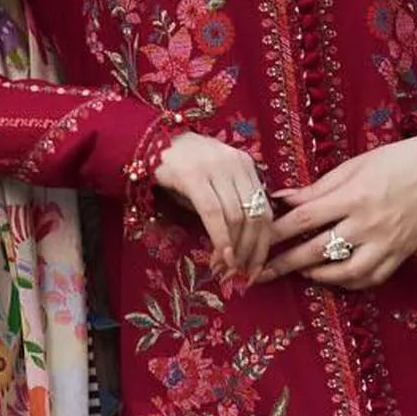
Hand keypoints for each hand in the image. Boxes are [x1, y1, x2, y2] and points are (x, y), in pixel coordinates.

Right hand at [153, 131, 272, 279]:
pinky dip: (220, 238)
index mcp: (246, 165)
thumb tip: (240, 248)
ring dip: (233, 250)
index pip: (266, 211)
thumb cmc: (183, 167)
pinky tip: (219, 255)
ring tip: (224, 268)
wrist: (151, 141)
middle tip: (239, 274)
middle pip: (255, 217)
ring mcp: (215, 167)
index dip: (263, 245)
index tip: (255, 269)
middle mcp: (236, 164)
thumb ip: (230, 205)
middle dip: (250, 252)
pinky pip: (214, 213)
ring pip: (237, 217)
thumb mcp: (214, 182)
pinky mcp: (193, 175)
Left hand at [255, 135, 416, 289]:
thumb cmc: (395, 161)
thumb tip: (282, 198)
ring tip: (301, 272)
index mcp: (353, 196)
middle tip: (260, 272)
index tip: (256, 240)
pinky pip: (371, 279)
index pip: (304, 218)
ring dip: (317, 276)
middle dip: (284, 263)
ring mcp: (386, 243)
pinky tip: (333, 277)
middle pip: (316, 250)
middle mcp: (368, 224)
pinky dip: (348, 282)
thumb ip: (318, 187)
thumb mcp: (354, 166)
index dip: (276, 232)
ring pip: (344, 272)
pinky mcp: (401, 255)